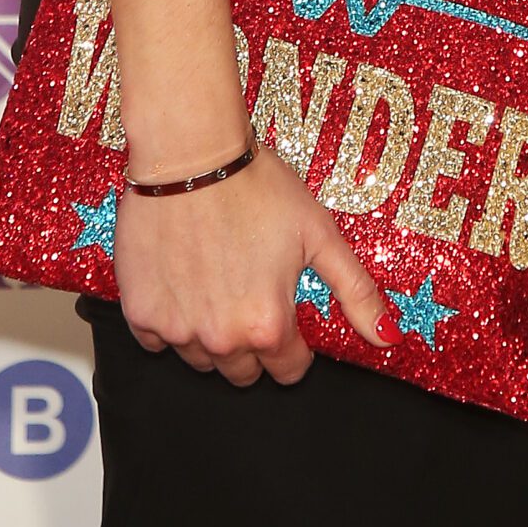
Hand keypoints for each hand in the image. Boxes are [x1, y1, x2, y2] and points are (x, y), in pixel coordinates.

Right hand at [115, 140, 386, 385]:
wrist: (190, 155)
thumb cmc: (256, 187)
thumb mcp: (319, 234)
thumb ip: (355, 292)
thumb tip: (387, 337)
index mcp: (266, 326)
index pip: (287, 370)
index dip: (293, 345)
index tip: (286, 313)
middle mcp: (220, 339)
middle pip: (243, 371)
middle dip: (253, 341)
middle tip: (252, 292)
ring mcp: (176, 329)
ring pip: (201, 359)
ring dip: (213, 333)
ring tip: (220, 280)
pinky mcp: (140, 313)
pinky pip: (158, 341)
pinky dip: (172, 320)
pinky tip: (186, 281)